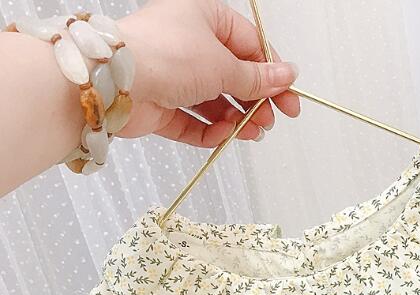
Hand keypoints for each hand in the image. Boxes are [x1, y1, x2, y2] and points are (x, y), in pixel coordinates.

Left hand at [117, 0, 300, 147]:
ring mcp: (173, 76)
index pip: (249, 46)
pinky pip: (193, 122)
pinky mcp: (161, 105)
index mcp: (204, 18)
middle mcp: (188, 44)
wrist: (115, 82)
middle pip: (233, 77)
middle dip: (254, 102)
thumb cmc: (164, 55)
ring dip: (235, 119)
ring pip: (214, 102)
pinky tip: (224, 136)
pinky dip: (211, 131)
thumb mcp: (225, 65)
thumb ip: (257, 78)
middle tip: (270, 120)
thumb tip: (286, 75)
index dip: (272, 74)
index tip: (288, 98)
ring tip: (250, 132)